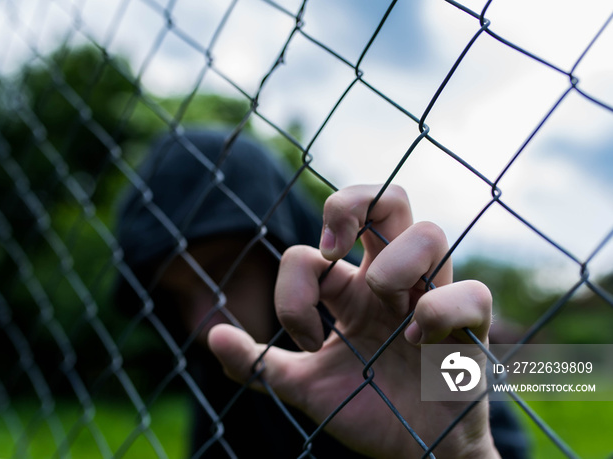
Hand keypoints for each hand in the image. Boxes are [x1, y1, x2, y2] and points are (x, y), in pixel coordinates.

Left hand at [208, 185, 499, 457]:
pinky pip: (472, 292)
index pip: (311, 251)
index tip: (306, 340)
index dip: (295, 289)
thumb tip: (210, 337)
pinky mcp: (469, 330)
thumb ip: (259, 364)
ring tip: (384, 306)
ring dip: (395, 263)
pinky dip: (440, 308)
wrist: (412, 454)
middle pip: (388, 199)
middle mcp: (392, 283)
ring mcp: (432, 300)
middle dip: (351, 205)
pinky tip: (418, 340)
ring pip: (430, 234)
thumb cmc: (364, 411)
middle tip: (332, 249)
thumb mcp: (304, 387)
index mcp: (351, 291)